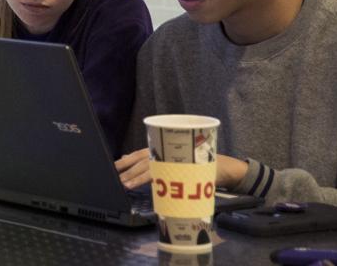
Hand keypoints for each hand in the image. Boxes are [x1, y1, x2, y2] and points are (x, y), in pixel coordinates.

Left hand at [115, 149, 248, 190]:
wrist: (222, 167)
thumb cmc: (195, 165)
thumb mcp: (174, 160)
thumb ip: (154, 160)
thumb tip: (129, 157)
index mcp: (163, 150)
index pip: (140, 154)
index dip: (126, 160)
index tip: (114, 166)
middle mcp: (168, 152)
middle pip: (143, 159)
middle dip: (128, 169)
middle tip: (116, 177)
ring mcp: (177, 160)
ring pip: (153, 166)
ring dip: (138, 176)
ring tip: (126, 184)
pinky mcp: (186, 169)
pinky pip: (169, 175)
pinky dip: (157, 181)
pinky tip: (150, 187)